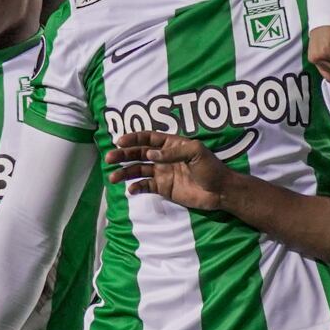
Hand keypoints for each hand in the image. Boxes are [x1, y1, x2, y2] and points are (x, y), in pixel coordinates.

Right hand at [106, 132, 231, 210]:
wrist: (219, 191)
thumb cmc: (211, 168)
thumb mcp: (196, 153)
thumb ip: (174, 152)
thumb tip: (151, 153)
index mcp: (171, 144)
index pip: (148, 138)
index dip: (133, 138)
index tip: (119, 142)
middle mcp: (163, 157)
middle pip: (138, 153)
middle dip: (123, 155)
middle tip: (109, 158)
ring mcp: (162, 173)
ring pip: (138, 170)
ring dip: (124, 173)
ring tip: (113, 178)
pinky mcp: (163, 188)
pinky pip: (145, 186)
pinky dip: (136, 187)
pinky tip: (130, 189)